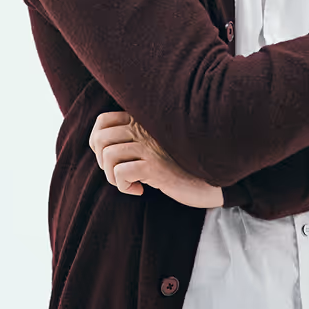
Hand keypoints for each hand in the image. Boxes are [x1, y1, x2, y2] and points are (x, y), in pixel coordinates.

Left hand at [89, 111, 223, 208]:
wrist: (210, 181)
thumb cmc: (182, 165)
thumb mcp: (157, 145)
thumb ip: (136, 137)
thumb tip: (100, 145)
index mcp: (145, 119)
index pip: (103, 120)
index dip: (98, 141)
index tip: (113, 158)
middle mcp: (146, 128)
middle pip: (100, 139)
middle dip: (102, 162)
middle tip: (120, 173)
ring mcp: (151, 146)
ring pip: (107, 156)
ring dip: (113, 177)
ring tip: (132, 183)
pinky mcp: (155, 166)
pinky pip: (120, 173)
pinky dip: (123, 186)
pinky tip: (140, 190)